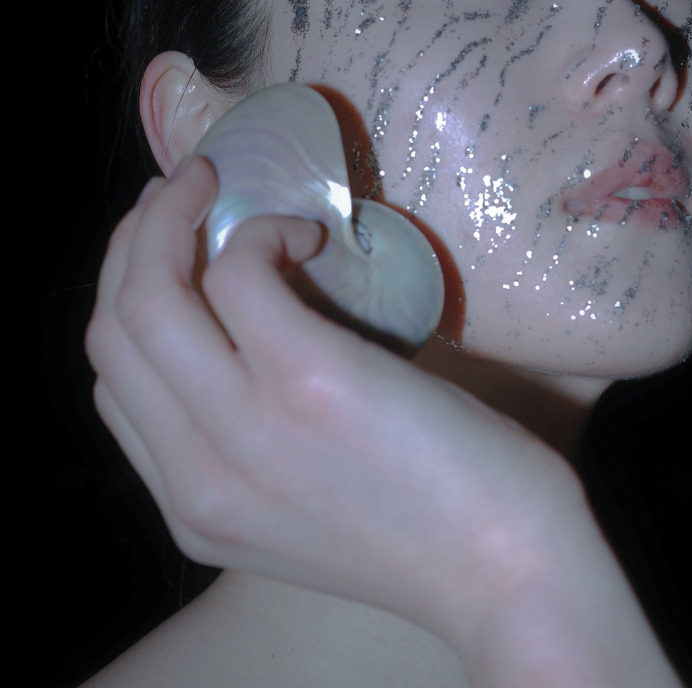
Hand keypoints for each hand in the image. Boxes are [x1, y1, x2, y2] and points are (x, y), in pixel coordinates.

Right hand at [86, 156, 680, 686]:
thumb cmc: (434, 525)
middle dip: (134, 237)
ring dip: (173, 215)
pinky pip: (240, 271)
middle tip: (183, 187)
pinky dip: (264, 230)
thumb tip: (238, 326)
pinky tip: (310, 237)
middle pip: (114, 327)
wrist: (511, 575)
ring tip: (217, 182)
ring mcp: (246, 430)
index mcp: (192, 507)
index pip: (116, 380)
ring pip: (149, 293)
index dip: (131, 293)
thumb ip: (248, 439)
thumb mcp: (304, 505)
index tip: (167, 245)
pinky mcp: (306, 380)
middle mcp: (197, 477)